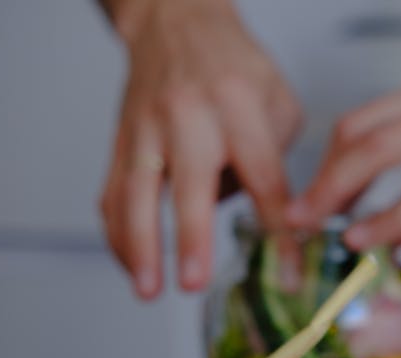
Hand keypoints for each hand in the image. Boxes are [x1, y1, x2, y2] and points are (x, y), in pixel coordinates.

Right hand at [100, 0, 302, 298]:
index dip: (278, 232)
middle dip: (189, 238)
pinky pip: (113, 191)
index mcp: (239, 107)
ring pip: (136, 193)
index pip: (265, 180)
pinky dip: (119, 233)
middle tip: (192, 282)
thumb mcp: (280, 105)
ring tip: (148, 289)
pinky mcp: (121, 140)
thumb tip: (272, 223)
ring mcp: (148, 127)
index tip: (287, 274)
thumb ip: (277, 163)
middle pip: (189, 184)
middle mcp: (189, 116)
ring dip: (139, 246)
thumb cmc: (234, 68)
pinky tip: (132, 265)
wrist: (175, 22)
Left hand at [293, 54, 400, 249]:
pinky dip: (391, 219)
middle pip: (356, 131)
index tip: (316, 199)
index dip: (330, 163)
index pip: (365, 120)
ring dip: (337, 196)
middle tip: (295, 219)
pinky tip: (368, 240)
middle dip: (319, 179)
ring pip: (378, 153)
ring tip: (314, 231)